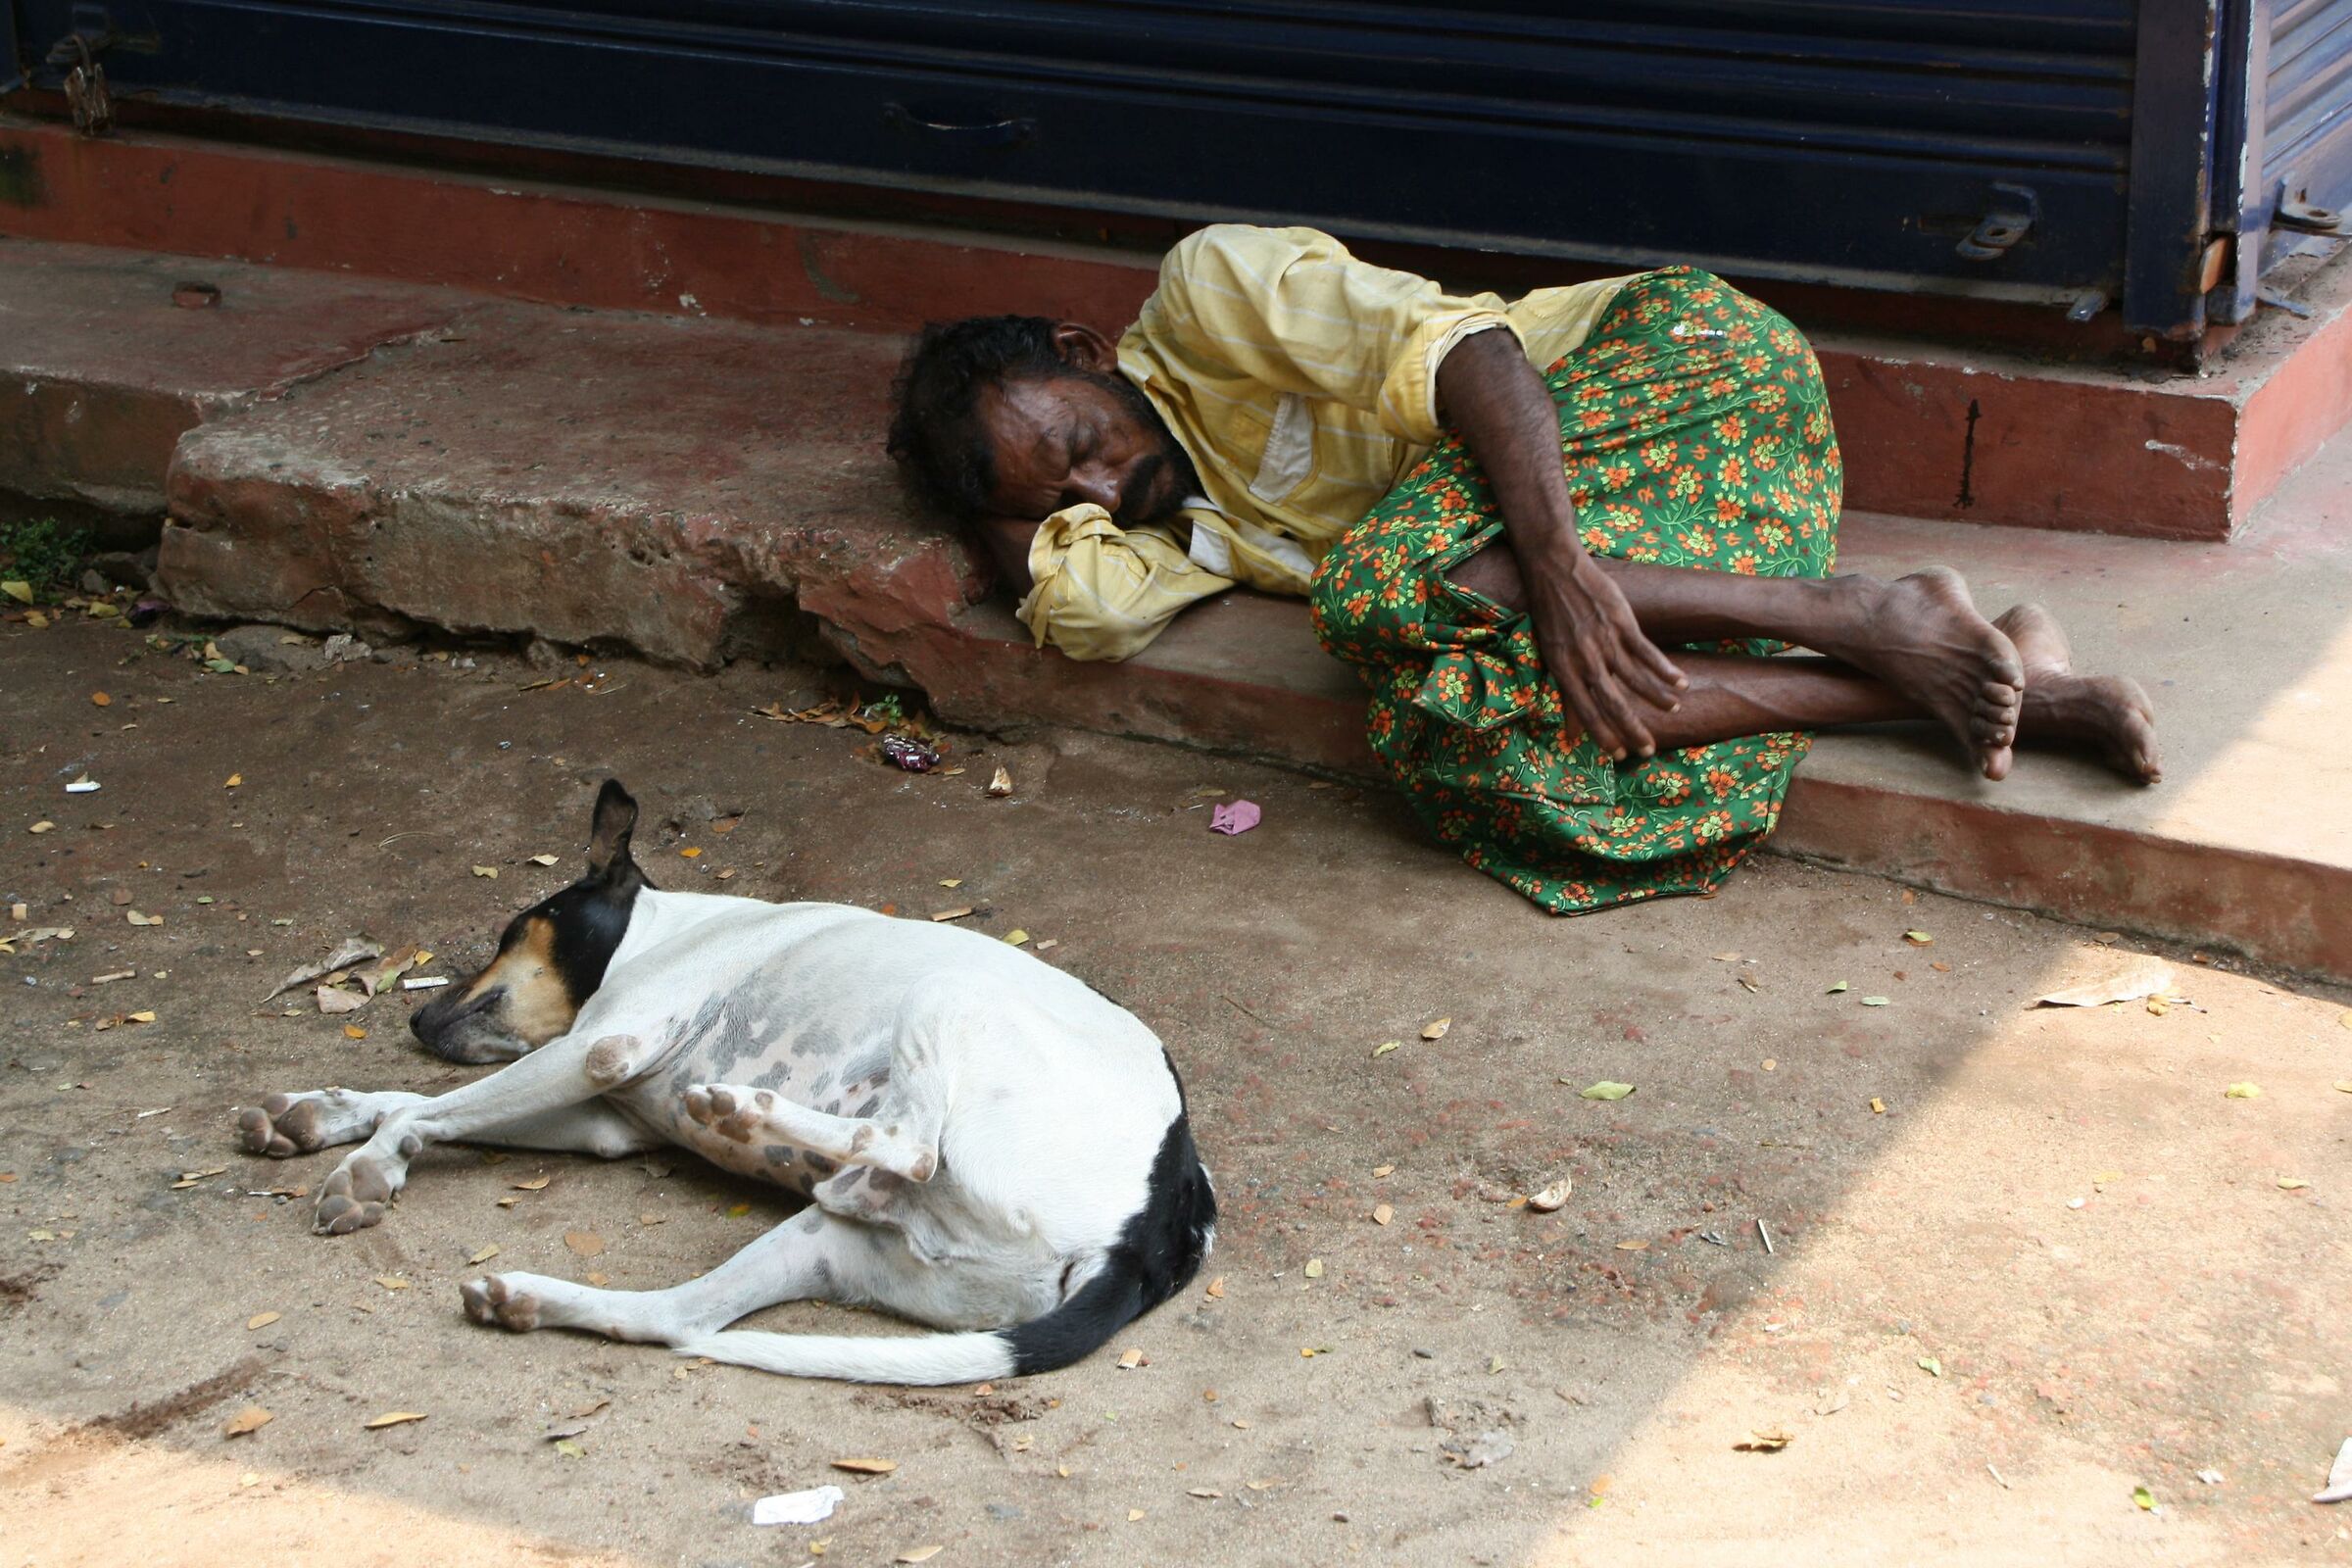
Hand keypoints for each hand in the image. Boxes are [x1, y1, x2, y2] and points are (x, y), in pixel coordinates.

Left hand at [1524, 552, 1687, 758]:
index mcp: (1563, 669)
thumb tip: (1567, 732)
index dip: (1603, 736)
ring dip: (1656, 698)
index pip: (1586, 711)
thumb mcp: (1550, 655)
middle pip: (1613, 702)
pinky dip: (1664, 669)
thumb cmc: (1551, 615)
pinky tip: (1680, 682)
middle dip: (1632, 729)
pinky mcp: (1621, 621)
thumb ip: (1564, 693)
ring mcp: (1604, 640)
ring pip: (1635, 678)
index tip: (1619, 755)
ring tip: (1672, 710)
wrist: (1555, 570)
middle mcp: (1585, 659)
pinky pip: (1647, 651)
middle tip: (1648, 750)